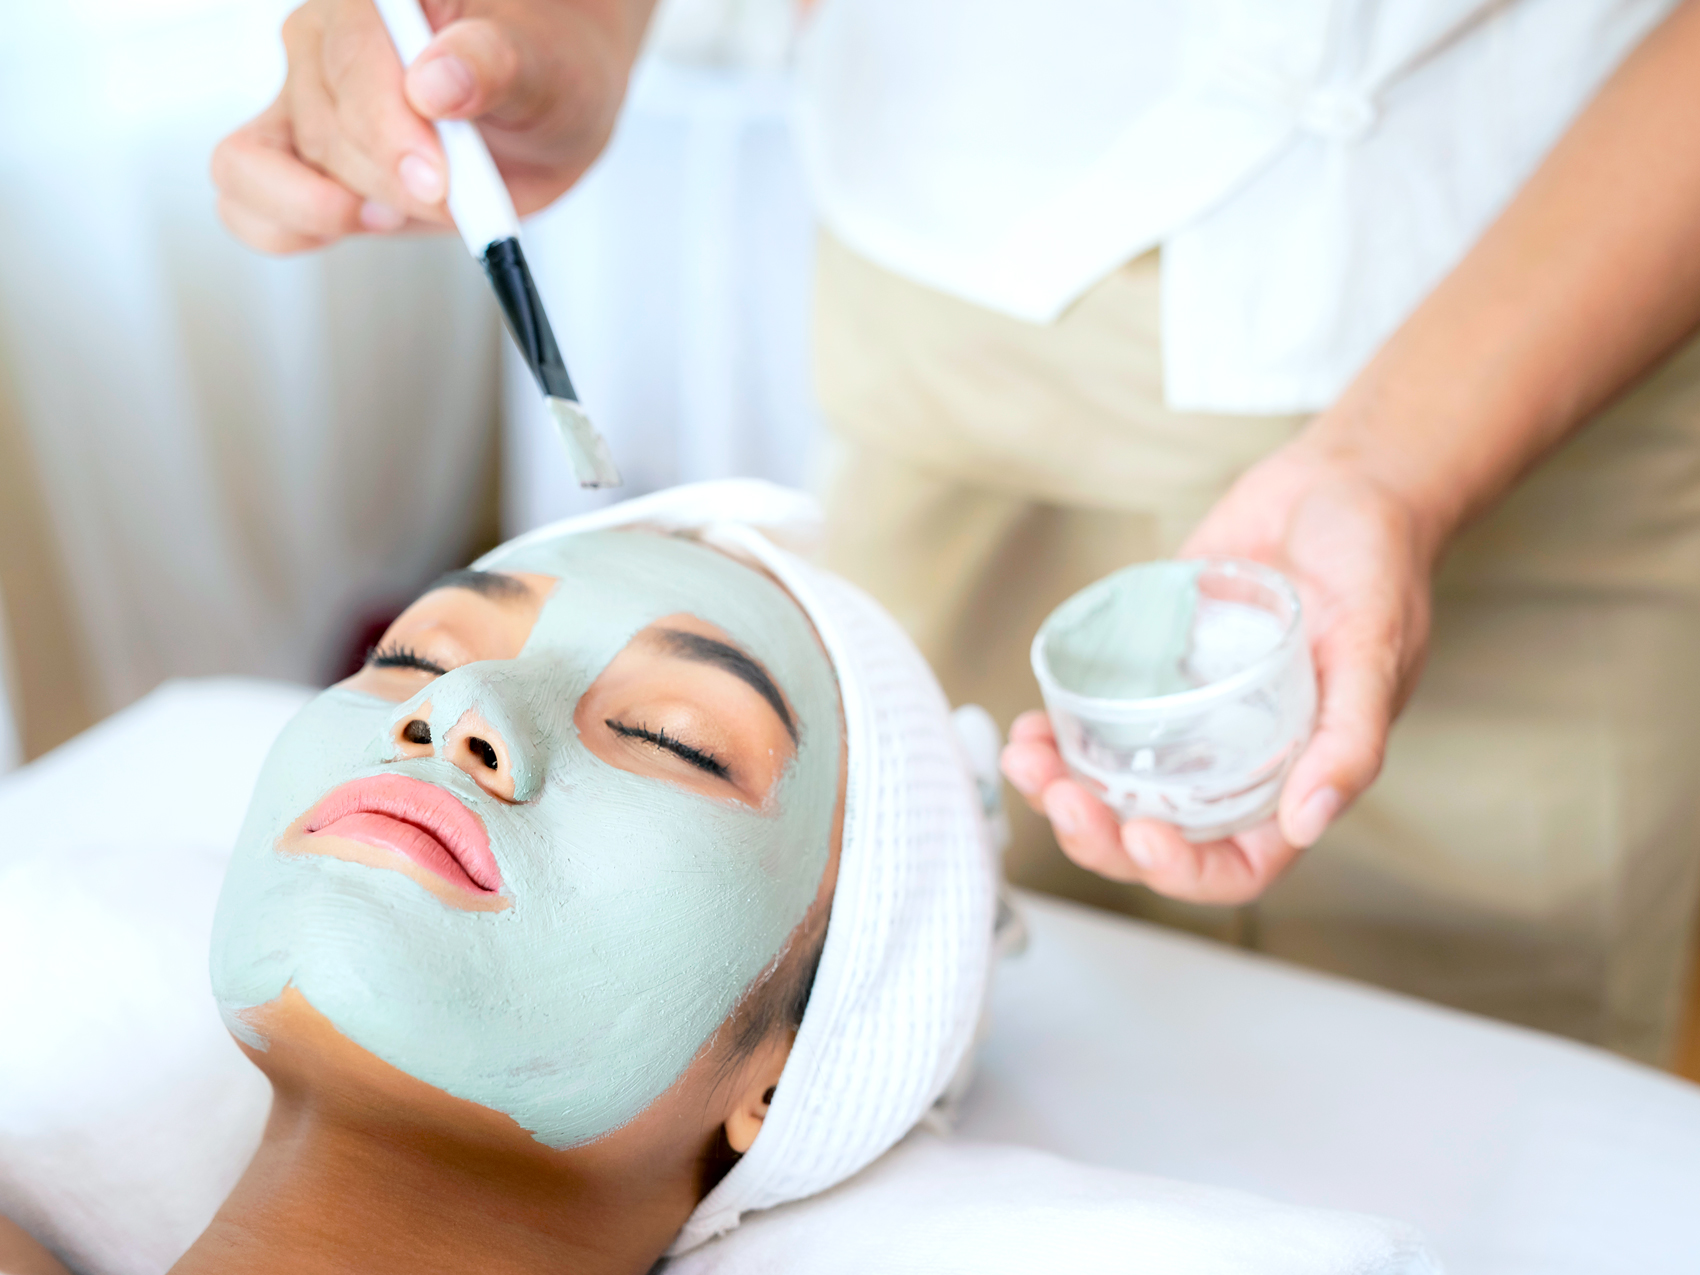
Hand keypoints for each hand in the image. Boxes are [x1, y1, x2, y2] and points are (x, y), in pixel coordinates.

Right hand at [212, 0, 646, 253]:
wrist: (547, 108)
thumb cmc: (547, 70)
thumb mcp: (548, 66)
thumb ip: (494, 65)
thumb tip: (436, 82)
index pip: (349, 53)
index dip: (387, 127)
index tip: (438, 180)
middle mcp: (324, 36)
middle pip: (319, 123)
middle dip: (390, 178)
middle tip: (455, 192)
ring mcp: (300, 97)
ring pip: (263, 163)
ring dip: (341, 206)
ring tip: (409, 208)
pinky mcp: (296, 158)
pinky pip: (243, 199)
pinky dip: (285, 228)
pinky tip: (353, 225)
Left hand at [1000, 438, 1436, 904]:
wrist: (1338, 486)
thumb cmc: (1376, 569)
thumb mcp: (1375, 652)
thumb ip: (1349, 740)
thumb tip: (1307, 822)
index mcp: (1294, 776)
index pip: (1234, 864)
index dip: (1182, 869)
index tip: (1140, 834)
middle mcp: (1235, 759)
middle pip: (1156, 832)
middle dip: (1098, 831)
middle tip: (1058, 795)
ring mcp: (1189, 717)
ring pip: (1117, 784)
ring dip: (1062, 788)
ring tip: (1025, 758)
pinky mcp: (1153, 669)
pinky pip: (1100, 718)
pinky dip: (1061, 730)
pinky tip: (1032, 721)